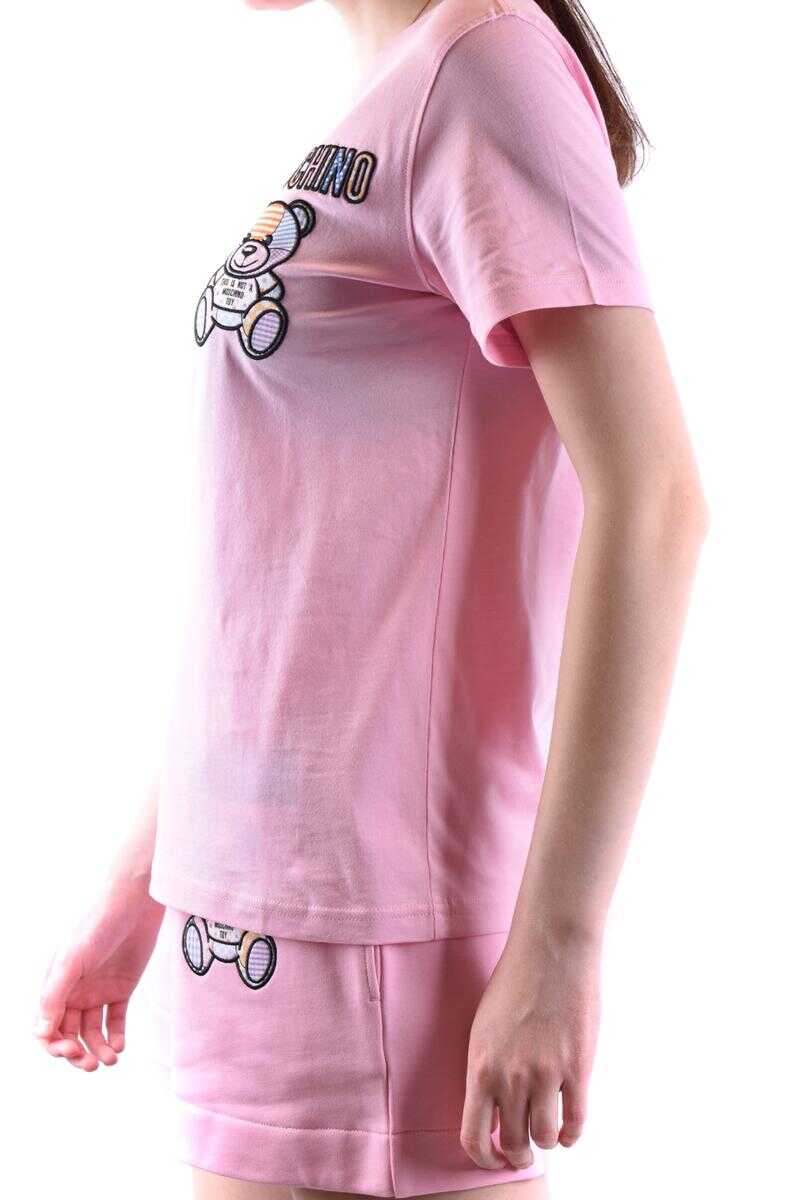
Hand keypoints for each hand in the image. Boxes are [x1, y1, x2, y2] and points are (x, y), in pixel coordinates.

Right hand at [35, 874, 164, 1070]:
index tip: (72, 1050)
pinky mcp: (122, 988)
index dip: (55, 1046)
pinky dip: (116, 1036)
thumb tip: (41, 1031)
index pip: (48, 1027)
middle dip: (77, 1053)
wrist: (134, 904)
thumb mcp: (72, 959)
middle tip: (92, 1064)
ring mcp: (98, 990)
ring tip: (111, 1059)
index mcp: (56, 985)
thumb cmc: (98, 925)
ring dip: (99, 1049)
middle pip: (69, 1034)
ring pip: (92, 1032)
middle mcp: (75, 991)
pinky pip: (115, 1019)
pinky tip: (120, 1045)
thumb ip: (55, 994)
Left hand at [460, 928, 600, 1168]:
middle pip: (513, 1143)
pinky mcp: (577, 1068)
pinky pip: (576, 1121)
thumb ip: (487, 1069)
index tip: (493, 1160)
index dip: (483, 1158)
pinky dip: (573, 1134)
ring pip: (546, 1137)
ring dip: (547, 1142)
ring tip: (548, 1134)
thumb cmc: (514, 983)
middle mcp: (510, 1076)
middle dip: (518, 1153)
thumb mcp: (483, 1028)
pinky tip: (570, 1129)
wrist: (550, 950)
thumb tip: (493, 1109)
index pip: (472, 1136)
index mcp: (480, 1066)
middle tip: (524, 1150)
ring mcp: (545, 1074)